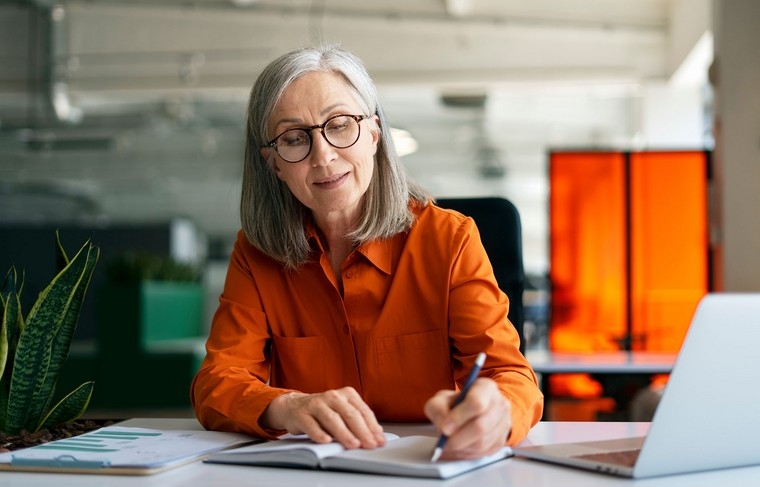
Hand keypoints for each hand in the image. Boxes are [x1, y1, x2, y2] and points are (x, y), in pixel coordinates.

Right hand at [261, 387, 385, 449]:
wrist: (294, 406)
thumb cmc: (323, 412)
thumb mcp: (343, 411)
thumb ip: (358, 421)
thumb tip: (377, 435)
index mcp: (346, 394)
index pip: (363, 411)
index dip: (372, 427)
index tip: (379, 440)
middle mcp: (332, 396)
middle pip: (350, 414)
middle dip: (362, 431)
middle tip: (370, 444)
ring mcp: (316, 404)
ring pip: (332, 419)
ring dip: (344, 433)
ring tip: (354, 444)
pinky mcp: (301, 414)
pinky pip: (311, 425)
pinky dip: (319, 433)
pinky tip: (326, 441)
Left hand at [424, 378, 511, 459]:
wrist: (472, 412)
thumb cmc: (457, 404)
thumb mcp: (442, 399)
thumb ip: (438, 408)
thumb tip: (444, 425)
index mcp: (486, 388)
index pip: (476, 403)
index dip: (459, 417)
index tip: (445, 427)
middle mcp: (499, 404)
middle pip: (480, 426)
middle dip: (458, 438)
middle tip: (445, 441)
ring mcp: (504, 423)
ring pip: (482, 443)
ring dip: (462, 447)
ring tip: (449, 444)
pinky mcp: (502, 440)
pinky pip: (484, 452)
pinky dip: (467, 454)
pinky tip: (459, 448)